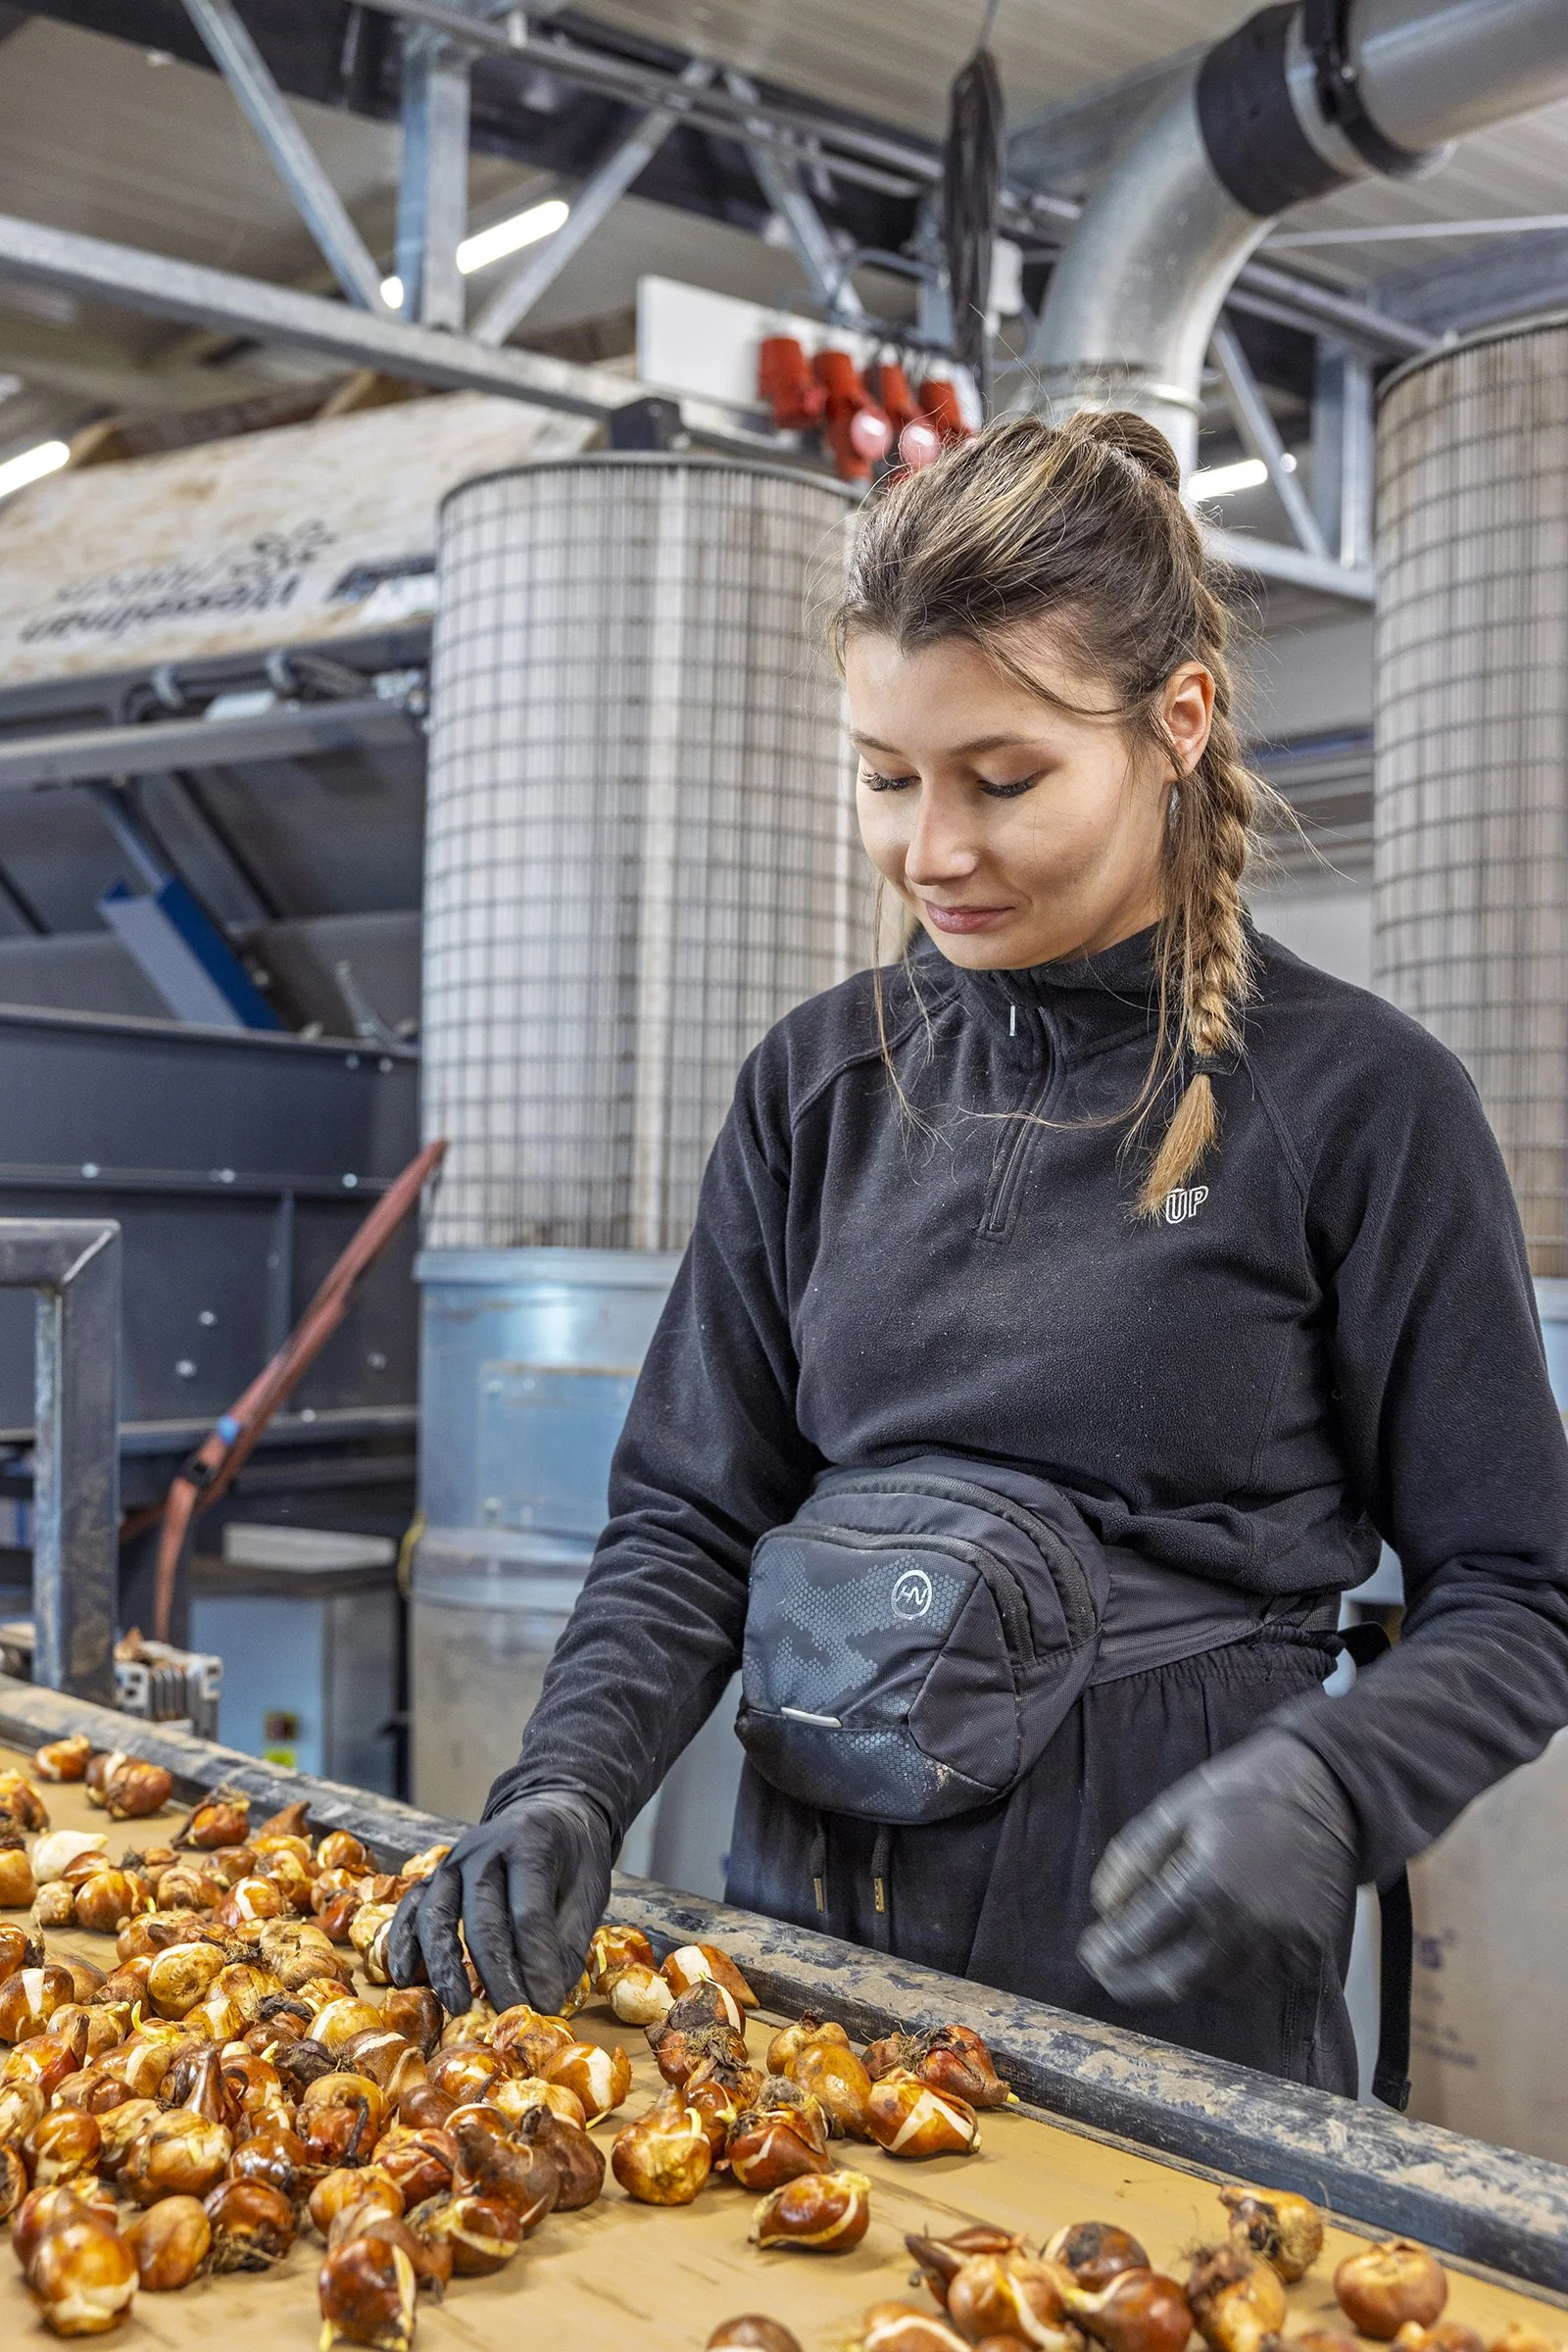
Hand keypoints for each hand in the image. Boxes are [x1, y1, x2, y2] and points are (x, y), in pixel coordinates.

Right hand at [387, 1790, 612, 2016]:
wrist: (547, 1810)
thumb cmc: (572, 1857)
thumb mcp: (589, 1888)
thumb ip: (569, 1939)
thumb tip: (548, 1996)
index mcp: (530, 1844)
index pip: (529, 1911)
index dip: (536, 1962)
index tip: (545, 2004)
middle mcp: (484, 1848)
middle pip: (483, 1918)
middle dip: (496, 1973)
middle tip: (509, 2014)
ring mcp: (452, 1861)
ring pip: (438, 1915)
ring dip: (444, 1965)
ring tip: (458, 2005)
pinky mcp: (433, 1875)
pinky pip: (411, 1909)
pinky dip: (403, 1942)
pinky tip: (404, 1976)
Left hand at [1077, 1729, 1357, 2003]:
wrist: (1329, 1790)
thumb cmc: (1243, 1791)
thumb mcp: (1178, 1809)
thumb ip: (1135, 1857)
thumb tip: (1104, 1905)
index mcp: (1208, 1882)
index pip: (1142, 1936)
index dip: (1110, 1950)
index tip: (1090, 1949)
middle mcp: (1246, 1922)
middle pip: (1176, 1978)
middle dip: (1132, 1981)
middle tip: (1108, 1974)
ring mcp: (1282, 1942)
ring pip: (1217, 1985)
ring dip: (1180, 1977)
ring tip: (1155, 1959)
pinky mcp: (1310, 1950)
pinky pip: (1259, 1982)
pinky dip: (1227, 1977)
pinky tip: (1207, 1956)